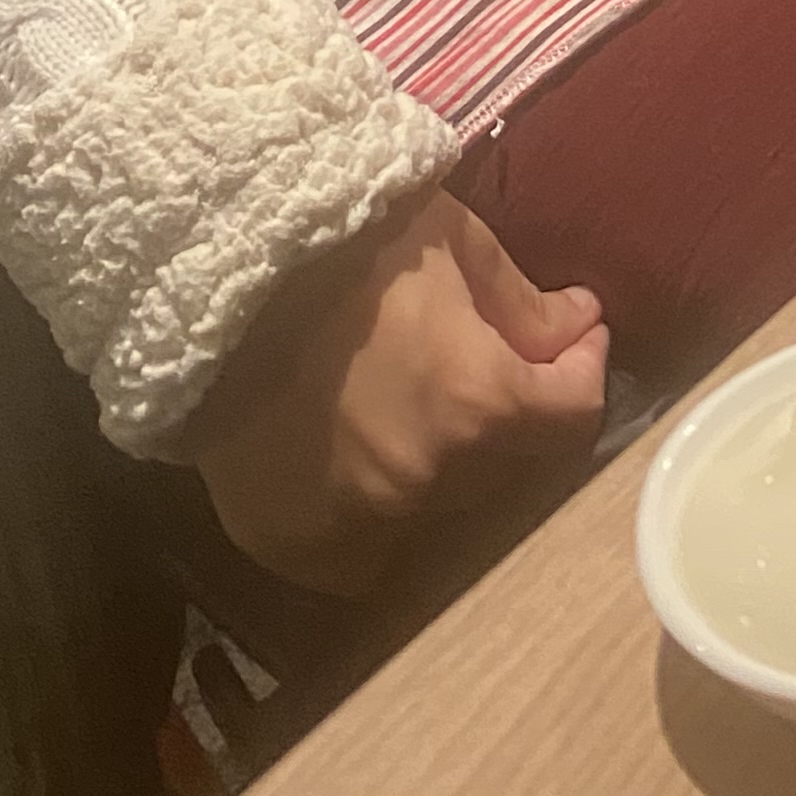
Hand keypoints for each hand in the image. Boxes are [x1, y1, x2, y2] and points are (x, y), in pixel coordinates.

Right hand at [182, 191, 607, 597]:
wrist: (212, 271)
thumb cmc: (345, 241)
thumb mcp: (454, 244)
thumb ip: (523, 305)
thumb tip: (579, 330)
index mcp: (477, 402)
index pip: (572, 417)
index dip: (583, 371)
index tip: (576, 342)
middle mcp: (427, 480)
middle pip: (507, 466)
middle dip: (513, 416)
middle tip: (493, 366)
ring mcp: (357, 523)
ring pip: (439, 511)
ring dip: (447, 468)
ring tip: (422, 410)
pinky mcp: (294, 545)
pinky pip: (364, 555)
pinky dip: (379, 522)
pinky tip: (369, 469)